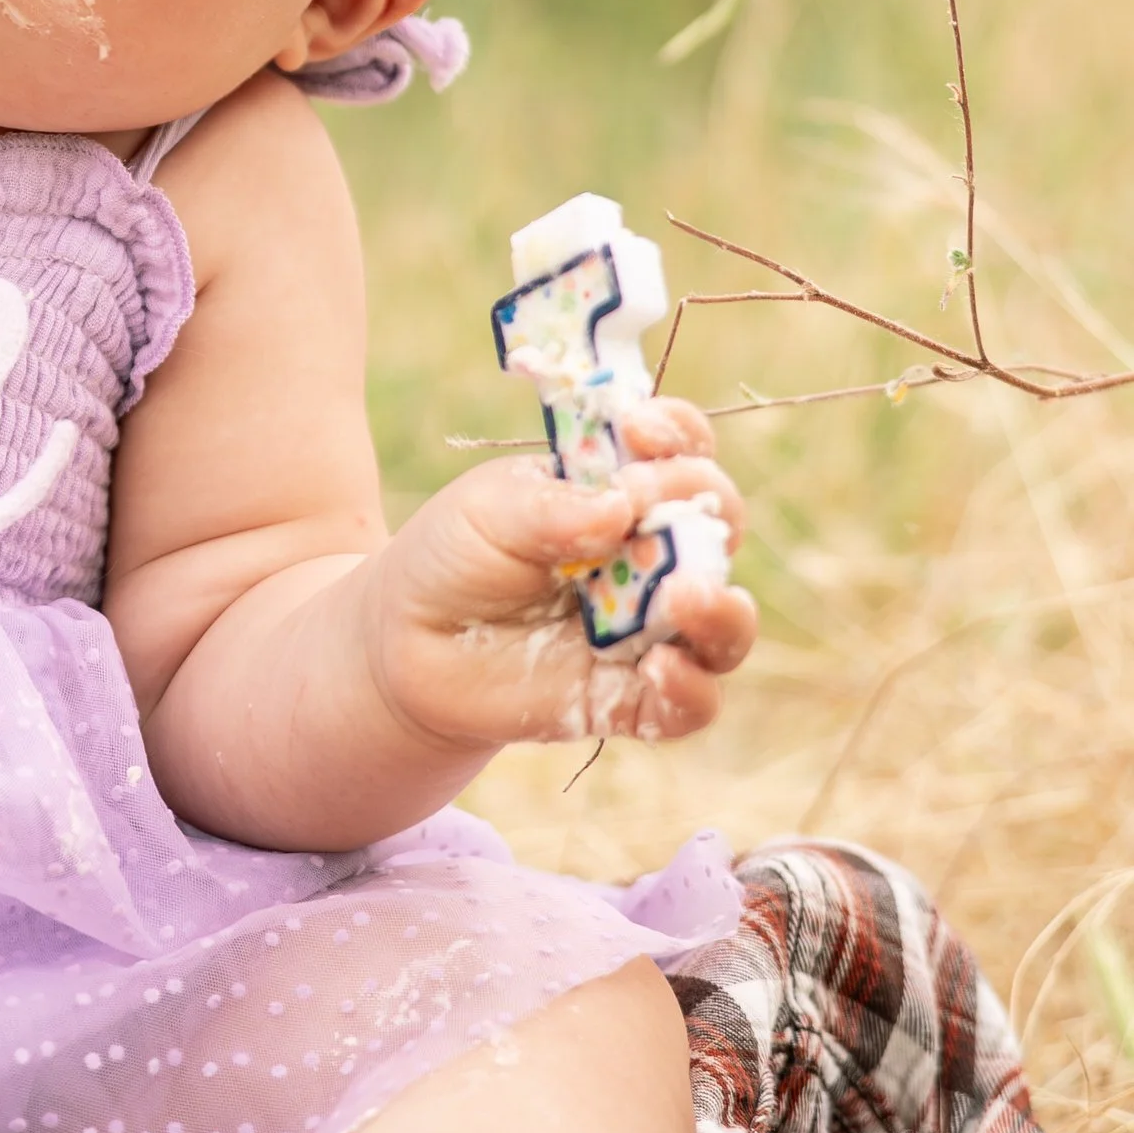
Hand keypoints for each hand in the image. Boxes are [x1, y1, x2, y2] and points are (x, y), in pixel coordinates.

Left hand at [364, 398, 754, 760]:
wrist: (407, 646)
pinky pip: (693, 702)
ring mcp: (651, 629)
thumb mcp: (488, 511)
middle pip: (719, 524)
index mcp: (623, 492)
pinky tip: (658, 668)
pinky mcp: (636, 698)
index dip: (676, 433)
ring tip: (683, 595)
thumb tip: (621, 508)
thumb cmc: (454, 559)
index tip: (637, 430)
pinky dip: (690, 687)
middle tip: (645, 507)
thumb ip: (552, 507)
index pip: (683, 450)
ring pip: (726, 623)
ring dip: (720, 608)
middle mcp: (654, 558)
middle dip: (703, 506)